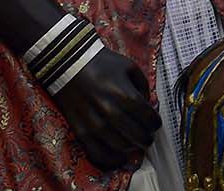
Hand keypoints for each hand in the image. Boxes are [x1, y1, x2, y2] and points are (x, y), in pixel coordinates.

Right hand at [51, 48, 159, 170]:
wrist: (68, 64)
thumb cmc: (101, 64)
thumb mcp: (129, 67)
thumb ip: (143, 87)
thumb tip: (148, 106)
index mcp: (125, 95)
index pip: (149, 118)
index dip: (155, 124)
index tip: (155, 124)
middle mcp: (111, 112)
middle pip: (137, 135)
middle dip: (146, 138)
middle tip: (147, 137)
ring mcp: (95, 124)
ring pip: (121, 146)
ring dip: (132, 148)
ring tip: (134, 144)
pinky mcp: (81, 131)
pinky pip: (98, 153)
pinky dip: (111, 160)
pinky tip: (119, 158)